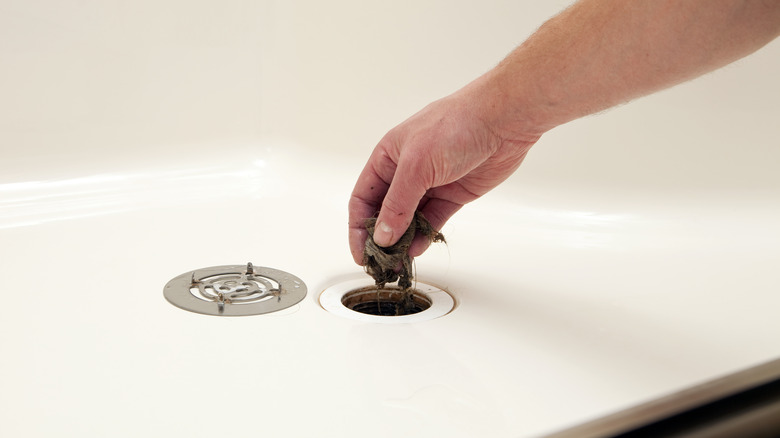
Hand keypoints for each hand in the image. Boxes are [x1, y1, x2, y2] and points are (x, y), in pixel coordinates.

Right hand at [348, 86, 540, 264]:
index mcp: (388, 157)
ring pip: (409, 220)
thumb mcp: (417, 165)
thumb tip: (382, 235)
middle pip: (384, 212)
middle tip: (380, 264)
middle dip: (380, 239)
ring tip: (398, 263)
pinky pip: (432, 220)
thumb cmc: (457, 126)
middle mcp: (406, 171)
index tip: (359, 252)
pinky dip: (424, 236)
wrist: (503, 121)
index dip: (358, 227)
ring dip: (402, 242)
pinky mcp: (453, 194)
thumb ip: (397, 204)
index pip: (363, 198)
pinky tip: (417, 249)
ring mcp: (430, 184)